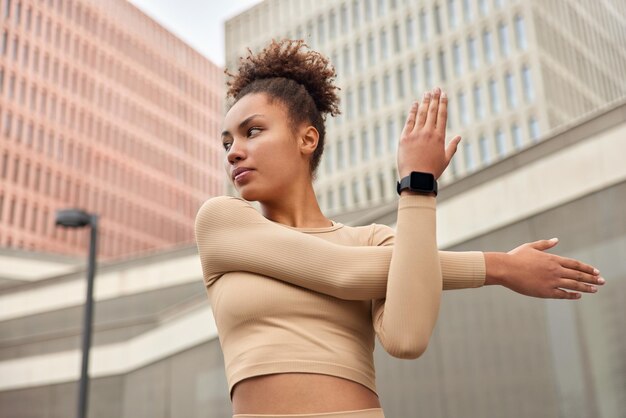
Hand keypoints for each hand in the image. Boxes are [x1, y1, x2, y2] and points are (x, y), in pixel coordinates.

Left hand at [397, 86, 461, 179]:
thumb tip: (459, 137)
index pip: (442, 115)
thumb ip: (452, 147)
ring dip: (424, 102)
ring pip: (421, 114)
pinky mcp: (404, 138)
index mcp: (439, 137)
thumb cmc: (432, 171)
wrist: (416, 178)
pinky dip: (412, 111)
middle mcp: (428, 133)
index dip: (443, 103)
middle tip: (436, 88)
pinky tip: (414, 104)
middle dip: (434, 98)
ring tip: (426, 93)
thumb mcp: (446, 159)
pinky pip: (409, 121)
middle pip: (432, 111)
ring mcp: (416, 134)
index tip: (444, 94)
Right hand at [485, 238, 604, 298]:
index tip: (596, 271)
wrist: (505, 268)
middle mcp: (555, 270)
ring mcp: (551, 281)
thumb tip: (556, 240)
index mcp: (552, 259)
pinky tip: (578, 295)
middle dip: (592, 278)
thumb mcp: (531, 247)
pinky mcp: (545, 291)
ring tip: (595, 289)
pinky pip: (562, 294)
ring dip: (586, 287)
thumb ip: (545, 244)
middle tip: (602, 281)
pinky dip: (572, 295)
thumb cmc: (515, 257)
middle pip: (578, 275)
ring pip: (573, 285)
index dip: (587, 268)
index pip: (575, 264)